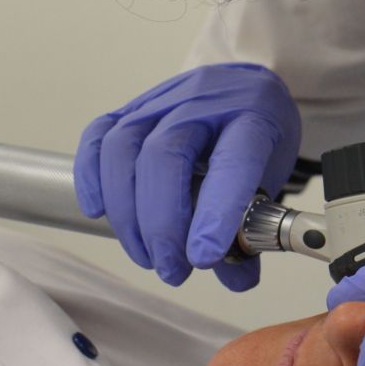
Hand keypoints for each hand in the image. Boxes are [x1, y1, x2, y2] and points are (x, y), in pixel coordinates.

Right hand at [75, 63, 301, 290]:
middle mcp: (204, 101)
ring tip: (146, 255)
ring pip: (124, 147)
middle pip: (165, 155)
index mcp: (252, 117)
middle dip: (161, 223)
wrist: (244, 87)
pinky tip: (100, 213)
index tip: (202, 258)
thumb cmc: (257, 135)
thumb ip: (253, 228)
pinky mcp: (130, 107)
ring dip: (127, 212)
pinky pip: (98, 136)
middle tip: (172, 269)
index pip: (233, 161)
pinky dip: (92, 178)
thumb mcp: (272, 175)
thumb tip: (236, 278)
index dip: (216, 213)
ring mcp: (162, 100)